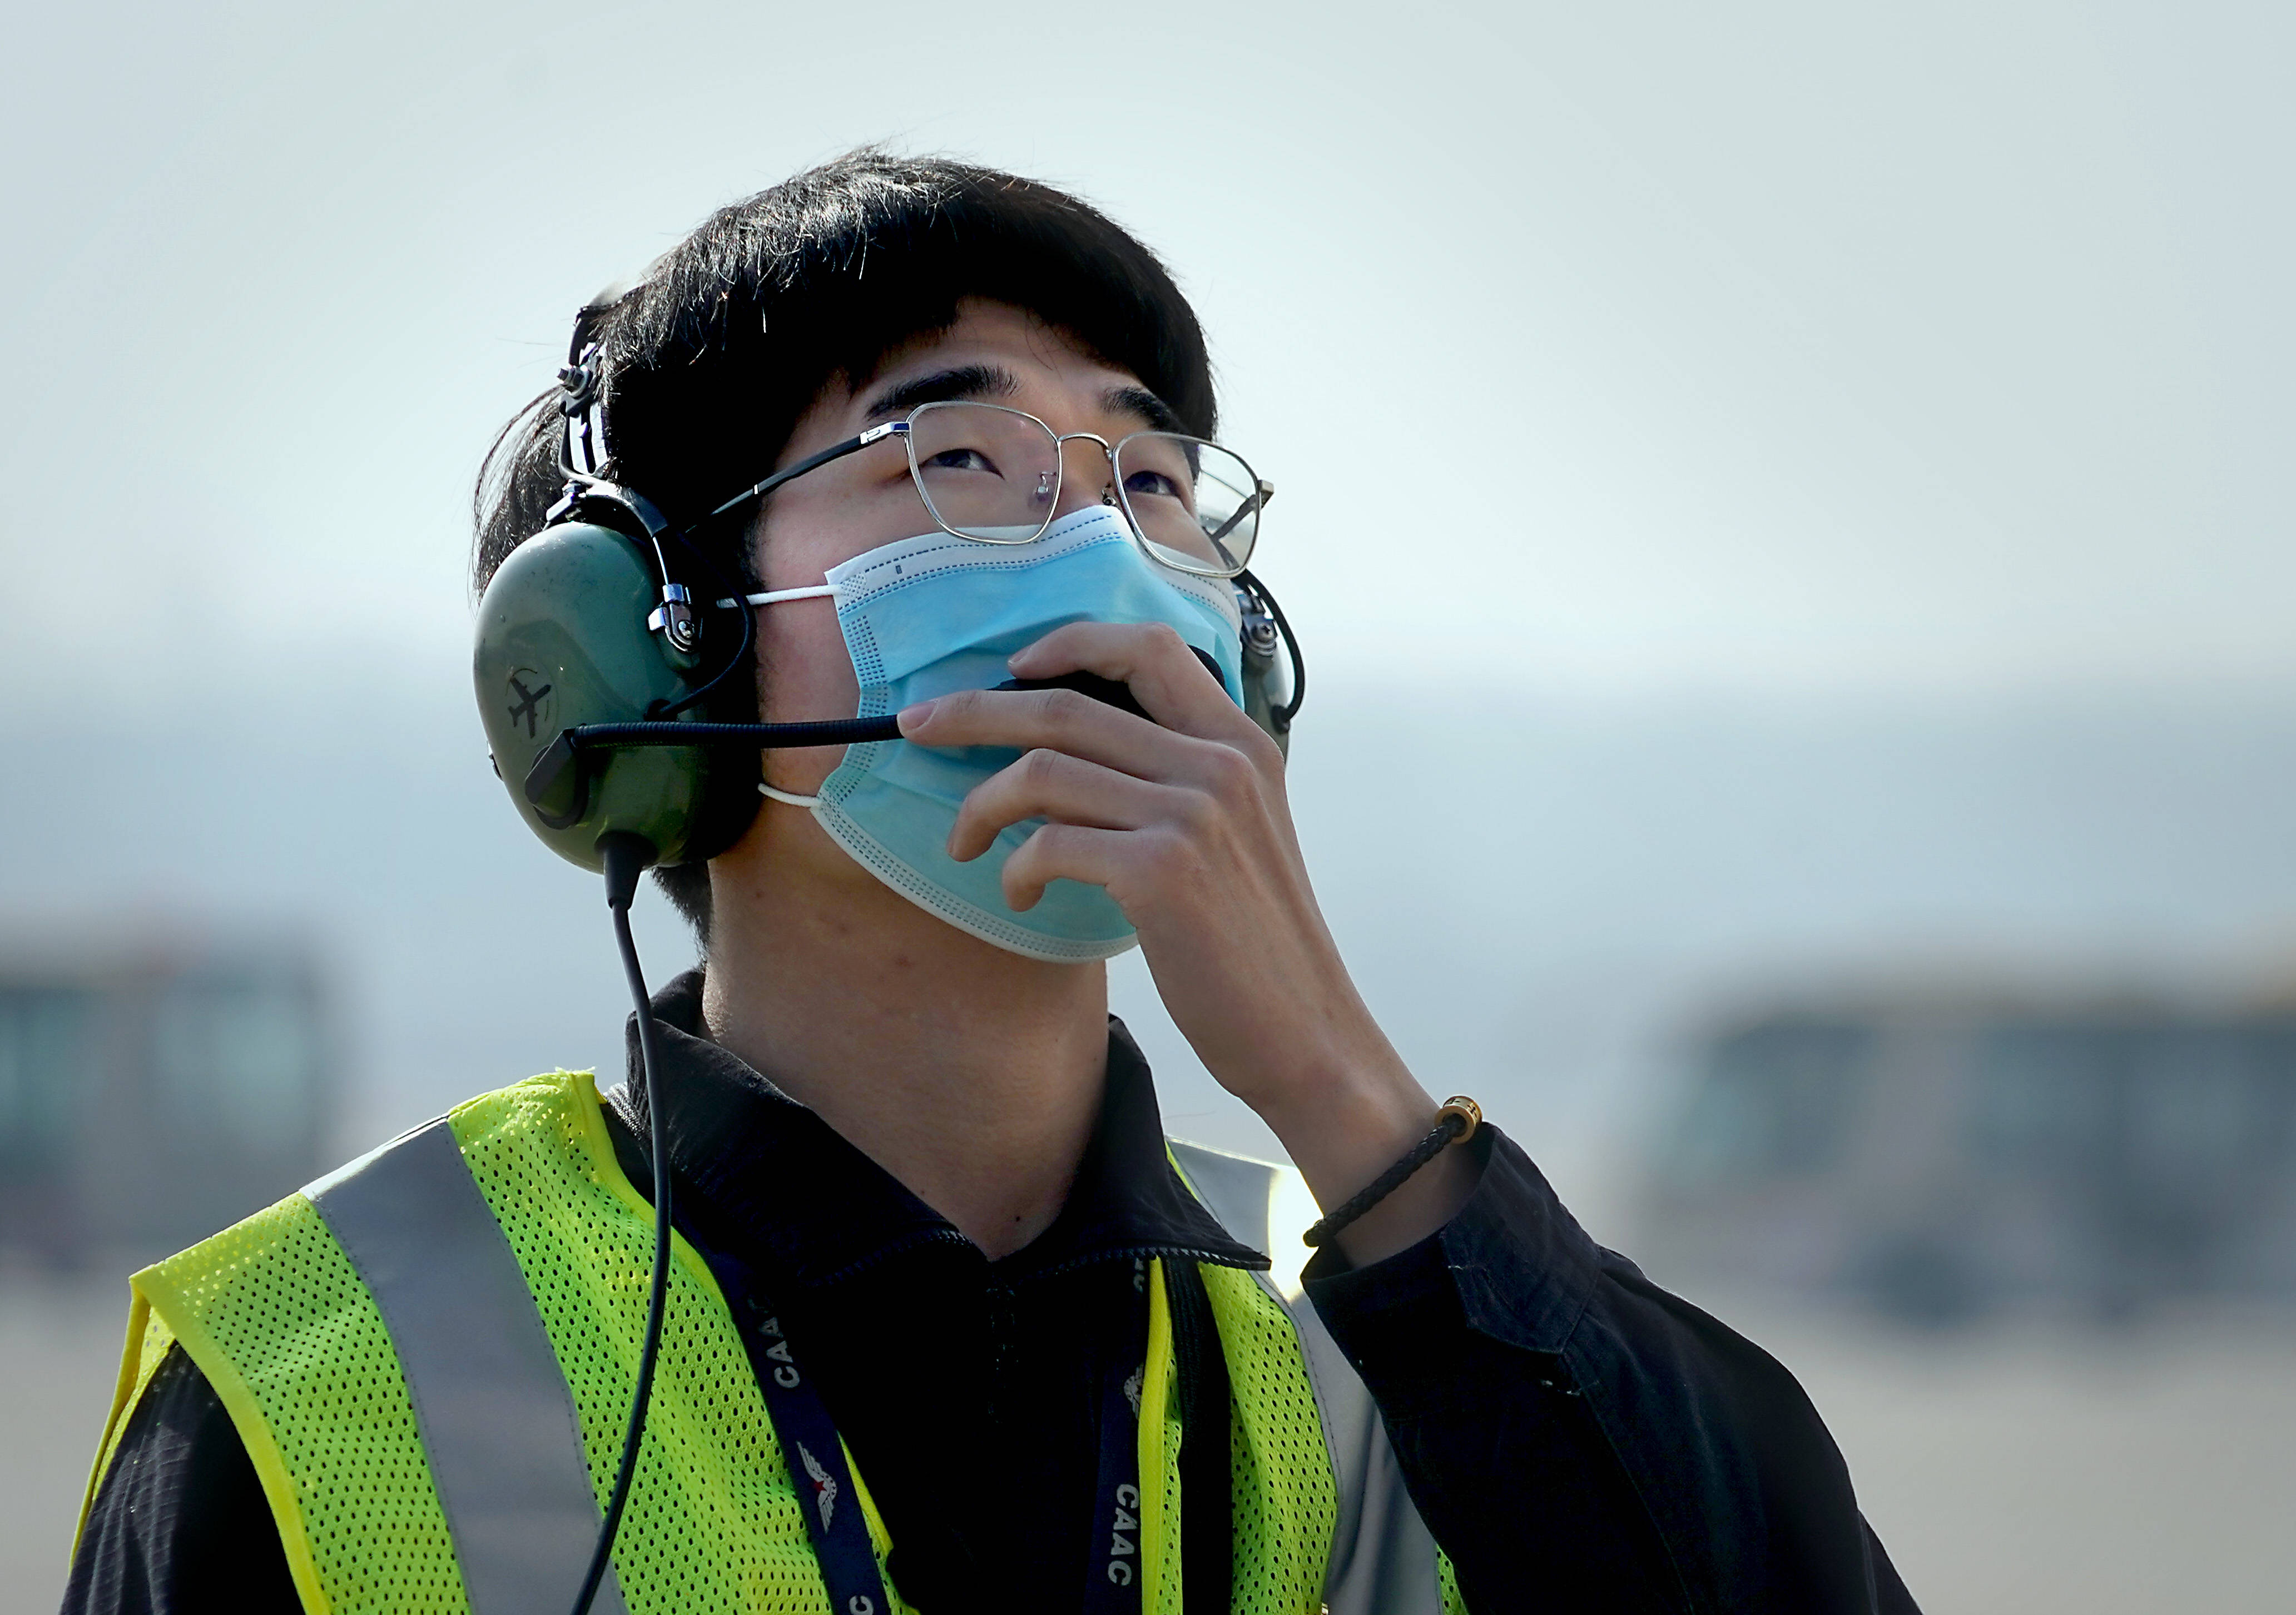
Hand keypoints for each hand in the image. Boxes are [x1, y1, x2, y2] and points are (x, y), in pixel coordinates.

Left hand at [896, 621, 1476, 1263]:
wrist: (1305, 1033)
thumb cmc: (1254, 946)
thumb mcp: (1236, 837)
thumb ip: (1179, 780)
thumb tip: (1070, 754)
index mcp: (1242, 744)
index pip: (1149, 646)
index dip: (1070, 643)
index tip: (1012, 668)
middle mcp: (1221, 763)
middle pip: (1067, 703)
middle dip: (974, 711)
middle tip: (916, 728)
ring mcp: (1193, 814)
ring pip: (1042, 769)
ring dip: (980, 805)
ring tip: (964, 842)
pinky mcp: (1161, 871)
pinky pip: (1049, 842)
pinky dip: (1016, 868)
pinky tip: (1021, 895)